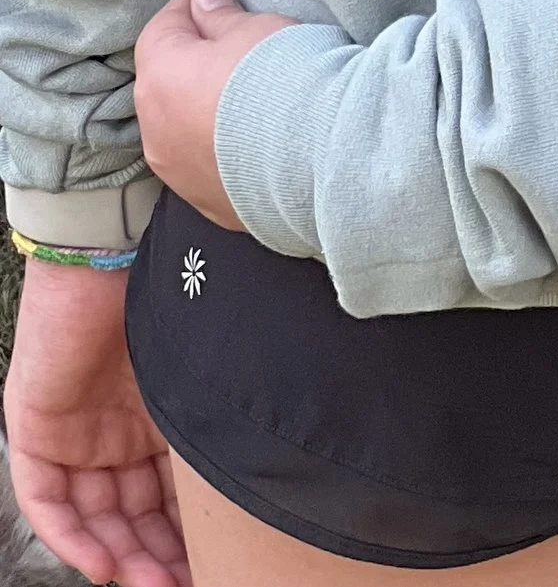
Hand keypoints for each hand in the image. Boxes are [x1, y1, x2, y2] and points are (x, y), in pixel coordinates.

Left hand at [3, 255, 188, 586]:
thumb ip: (220, 413)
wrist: (115, 244)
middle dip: (157, 554)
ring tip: (152, 581)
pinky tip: (103, 562)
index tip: (212, 564)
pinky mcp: (33, 429)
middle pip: (130, 511)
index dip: (186, 531)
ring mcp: (73, 431)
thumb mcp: (204, 365)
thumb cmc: (175, 285)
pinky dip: (71, 535)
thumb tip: (282, 458)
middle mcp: (113, 429)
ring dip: (120, 555)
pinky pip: (45, 500)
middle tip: (186, 581)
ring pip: (92, 514)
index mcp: (156, 414)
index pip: (166, 491)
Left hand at [133, 0, 292, 233]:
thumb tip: (203, 0)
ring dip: (201, 104)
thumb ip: (220, 15)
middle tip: (229, 35)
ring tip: (242, 90)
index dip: (189, 2)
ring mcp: (177, 173)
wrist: (319, 157)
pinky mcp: (205, 201)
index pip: (161, 28)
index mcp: (160, 79)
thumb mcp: (253, 29)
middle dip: (191, 56)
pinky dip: (218, 142)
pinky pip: (204, 161)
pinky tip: (250, 133)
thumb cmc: (281, 77)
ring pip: (180, 127)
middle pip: (165, 81)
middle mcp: (156, 131)